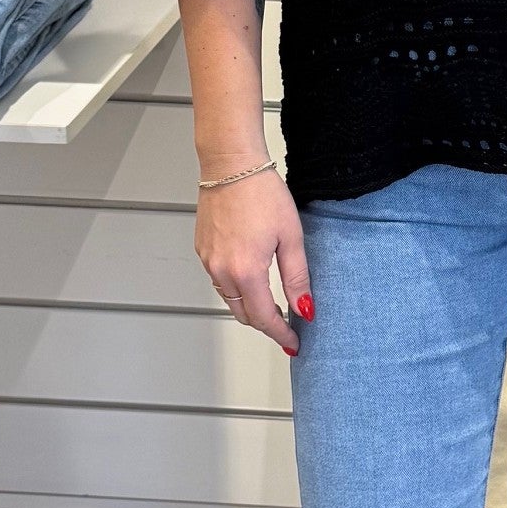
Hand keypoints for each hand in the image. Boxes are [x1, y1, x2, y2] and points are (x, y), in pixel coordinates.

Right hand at [195, 168, 312, 353]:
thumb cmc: (262, 192)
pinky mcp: (202, 250)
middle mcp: (222, 271)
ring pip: (229, 299)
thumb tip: (304, 309)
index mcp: (246, 271)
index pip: (265, 318)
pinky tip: (251, 278)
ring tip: (272, 304)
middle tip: (287, 325)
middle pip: (244, 314)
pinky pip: (219, 281)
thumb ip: (297, 277)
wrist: (231, 164)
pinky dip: (236, 288)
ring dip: (249, 307)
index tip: (293, 343)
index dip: (281, 334)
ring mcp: (208, 261)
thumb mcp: (291, 236)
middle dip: (266, 324)